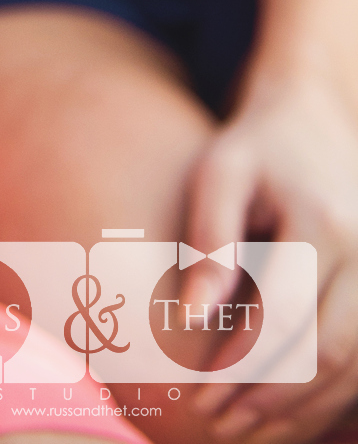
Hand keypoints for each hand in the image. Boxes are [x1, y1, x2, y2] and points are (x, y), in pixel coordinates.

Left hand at [185, 71, 357, 441]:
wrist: (316, 120)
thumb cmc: (256, 149)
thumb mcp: (220, 173)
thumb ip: (210, 241)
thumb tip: (191, 318)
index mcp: (322, 221)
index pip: (283, 313)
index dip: (241, 362)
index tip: (198, 392)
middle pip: (326, 350)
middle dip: (271, 397)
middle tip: (219, 421)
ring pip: (355, 368)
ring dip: (304, 410)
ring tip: (248, 429)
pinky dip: (332, 398)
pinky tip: (290, 414)